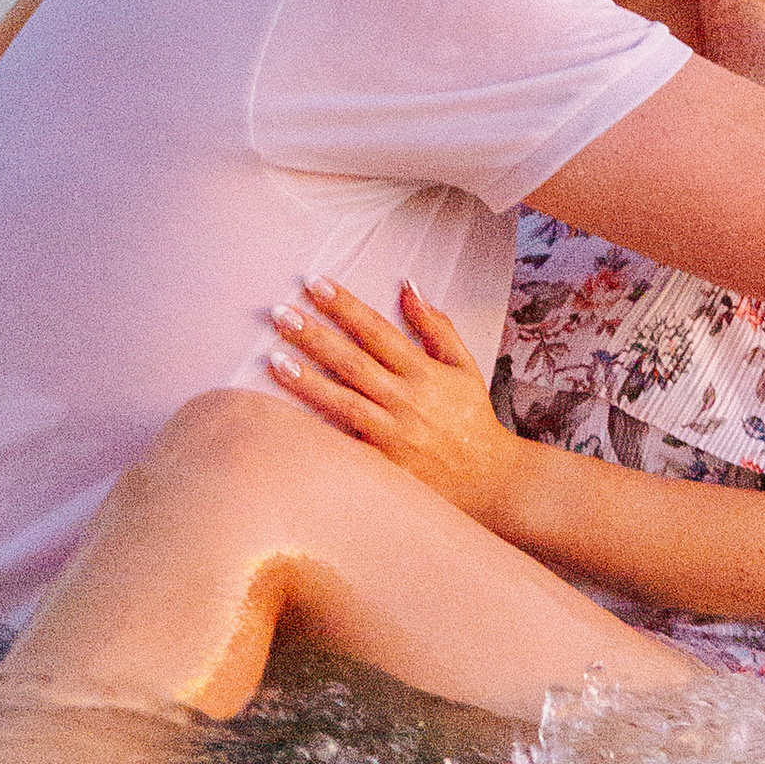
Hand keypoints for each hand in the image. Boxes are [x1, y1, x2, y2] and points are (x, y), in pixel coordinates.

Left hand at [265, 277, 527, 527]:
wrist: (490, 480)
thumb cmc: (473, 418)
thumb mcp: (463, 365)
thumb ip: (435, 325)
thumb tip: (407, 286)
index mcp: (423, 371)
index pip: (376, 329)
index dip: (345, 305)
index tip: (316, 283)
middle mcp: (406, 399)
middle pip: (353, 361)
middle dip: (315, 335)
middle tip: (280, 313)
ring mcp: (393, 435)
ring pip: (344, 402)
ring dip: (307, 380)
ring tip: (274, 358)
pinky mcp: (383, 467)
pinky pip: (346, 447)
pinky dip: (318, 433)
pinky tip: (287, 420)